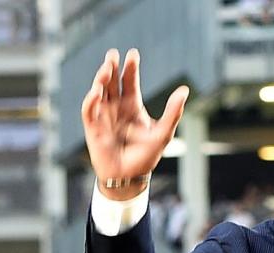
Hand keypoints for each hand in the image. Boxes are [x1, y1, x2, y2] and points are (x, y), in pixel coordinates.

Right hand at [81, 48, 187, 190]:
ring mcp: (103, 114)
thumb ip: (172, 112)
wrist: (130, 177)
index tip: (133, 54)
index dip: (130, 68)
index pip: (129, 81)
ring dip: (101, 78)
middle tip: (113, 54)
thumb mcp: (163, 133)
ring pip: (99, 90)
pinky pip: (89, 109)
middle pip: (112, 81)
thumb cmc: (145, 156)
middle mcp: (116, 106)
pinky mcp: (93, 126)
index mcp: (132, 105)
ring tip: (106, 67)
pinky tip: (96, 91)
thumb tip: (184, 90)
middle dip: (112, 66)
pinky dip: (91, 100)